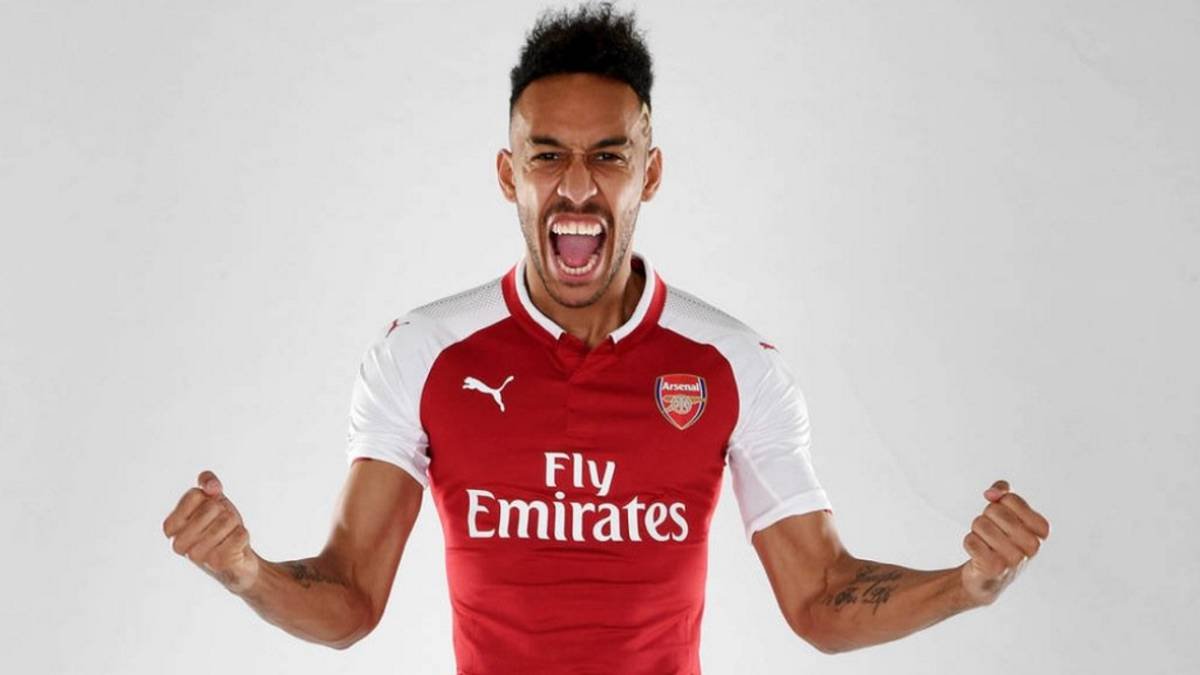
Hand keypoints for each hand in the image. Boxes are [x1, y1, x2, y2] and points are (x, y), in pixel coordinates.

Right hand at [163, 470, 260, 594]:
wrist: (237, 559)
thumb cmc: (220, 527)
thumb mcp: (212, 499)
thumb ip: (206, 481)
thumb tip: (211, 488)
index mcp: (170, 527)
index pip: (194, 494)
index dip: (209, 498)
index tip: (210, 512)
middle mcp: (178, 543)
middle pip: (211, 507)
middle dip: (224, 511)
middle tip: (222, 526)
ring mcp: (197, 556)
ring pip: (227, 519)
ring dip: (234, 525)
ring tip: (227, 537)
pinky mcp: (218, 564)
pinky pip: (240, 534)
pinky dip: (243, 536)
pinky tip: (235, 547)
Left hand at [960, 480, 1049, 606]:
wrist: (989, 576)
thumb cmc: (1000, 540)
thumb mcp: (1006, 513)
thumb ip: (1002, 493)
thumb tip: (992, 493)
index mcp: (1040, 530)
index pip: (1011, 499)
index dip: (998, 504)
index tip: (1002, 520)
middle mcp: (1032, 545)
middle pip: (994, 510)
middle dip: (985, 517)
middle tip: (991, 533)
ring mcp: (1015, 559)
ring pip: (980, 524)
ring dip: (976, 531)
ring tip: (985, 544)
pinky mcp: (995, 569)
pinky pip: (971, 541)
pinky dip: (969, 543)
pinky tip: (978, 554)